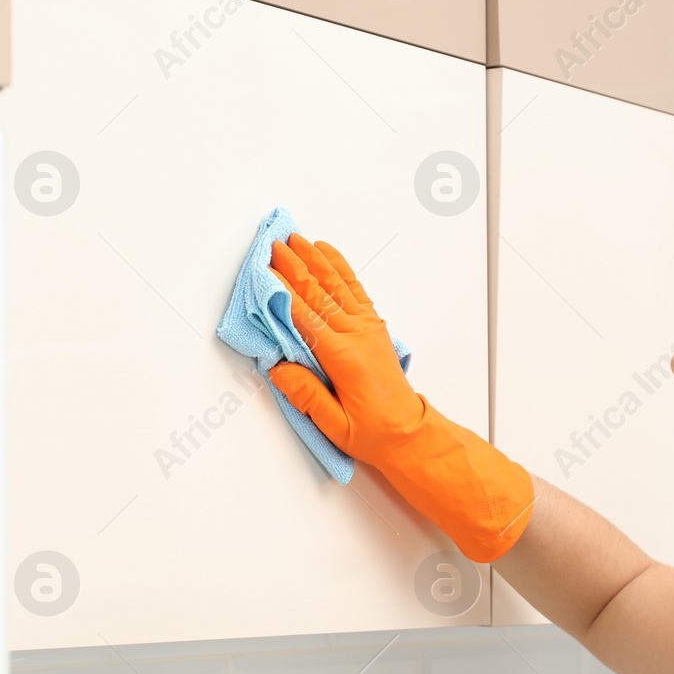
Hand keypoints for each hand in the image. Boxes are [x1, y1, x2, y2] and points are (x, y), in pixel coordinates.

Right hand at [264, 231, 536, 562]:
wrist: (409, 434)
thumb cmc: (373, 433)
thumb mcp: (334, 425)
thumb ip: (306, 395)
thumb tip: (278, 368)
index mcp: (344, 357)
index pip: (305, 316)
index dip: (282, 291)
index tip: (264, 271)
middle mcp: (357, 334)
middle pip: (319, 292)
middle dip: (294, 265)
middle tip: (273, 244)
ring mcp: (367, 327)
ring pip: (337, 283)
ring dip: (315, 259)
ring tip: (296, 239)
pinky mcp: (373, 326)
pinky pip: (354, 288)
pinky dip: (340, 267)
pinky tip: (327, 253)